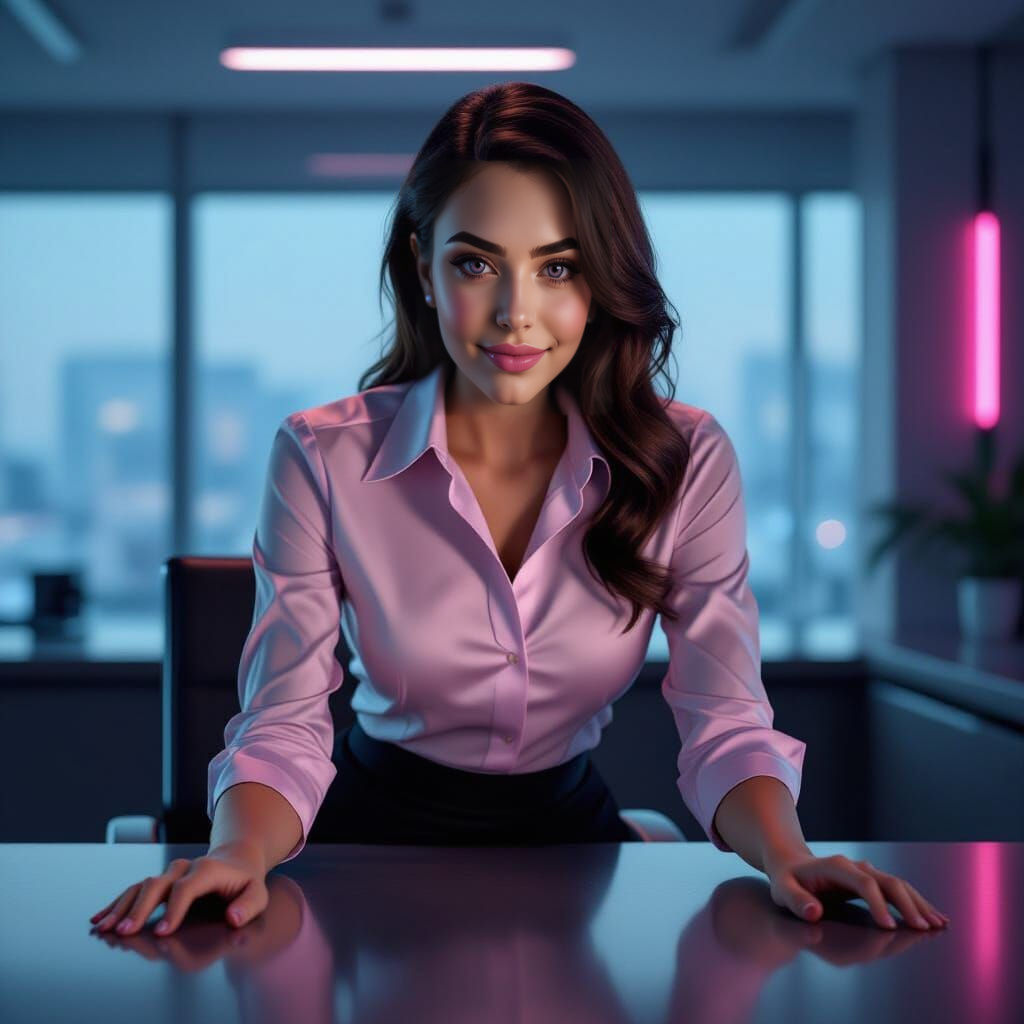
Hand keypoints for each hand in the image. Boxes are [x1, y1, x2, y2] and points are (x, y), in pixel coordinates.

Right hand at [89, 844, 268, 936]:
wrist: (236, 857)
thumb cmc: (246, 880)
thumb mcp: (258, 892)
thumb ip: (249, 905)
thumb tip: (233, 917)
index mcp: (207, 870)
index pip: (186, 888)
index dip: (174, 909)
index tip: (162, 933)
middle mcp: (185, 868)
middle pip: (157, 884)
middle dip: (140, 909)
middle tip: (125, 932)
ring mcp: (170, 873)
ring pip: (141, 885)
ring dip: (122, 906)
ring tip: (105, 927)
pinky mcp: (161, 880)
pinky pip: (135, 889)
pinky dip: (117, 902)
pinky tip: (101, 916)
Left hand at [763, 851, 950, 930]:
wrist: (791, 864)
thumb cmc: (787, 880)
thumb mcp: (782, 889)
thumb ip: (797, 901)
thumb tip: (815, 912)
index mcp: (836, 866)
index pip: (864, 883)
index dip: (878, 904)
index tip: (889, 927)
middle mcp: (856, 866)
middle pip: (888, 881)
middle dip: (908, 905)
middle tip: (925, 929)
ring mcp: (866, 872)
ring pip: (899, 885)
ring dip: (919, 904)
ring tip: (939, 924)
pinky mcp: (873, 881)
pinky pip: (899, 890)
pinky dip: (917, 903)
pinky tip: (934, 917)